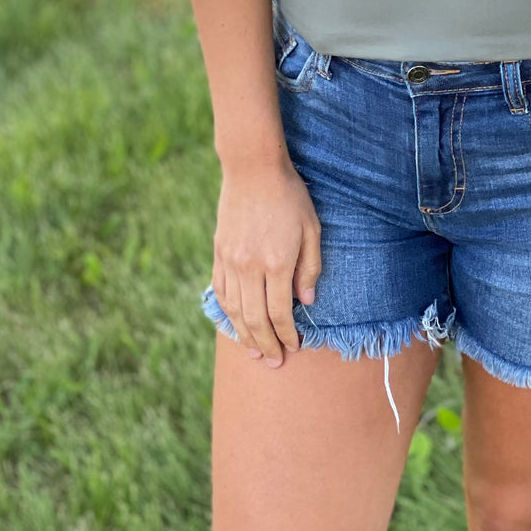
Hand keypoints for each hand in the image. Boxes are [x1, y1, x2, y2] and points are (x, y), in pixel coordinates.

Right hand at [211, 160, 321, 368]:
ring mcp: (230, 261)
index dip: (286, 334)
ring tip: (254, 351)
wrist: (253, 169)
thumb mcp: (312, 228)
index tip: (293, 347)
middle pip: (255, 319)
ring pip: (234, 310)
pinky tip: (235, 322)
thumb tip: (305, 302)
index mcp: (276, 262)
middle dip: (265, 344)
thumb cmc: (289, 196)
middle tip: (273, 362)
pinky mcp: (219, 253)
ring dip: (244, 334)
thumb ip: (309, 267)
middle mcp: (249, 267)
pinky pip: (220, 291)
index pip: (279, 313)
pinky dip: (227, 312)